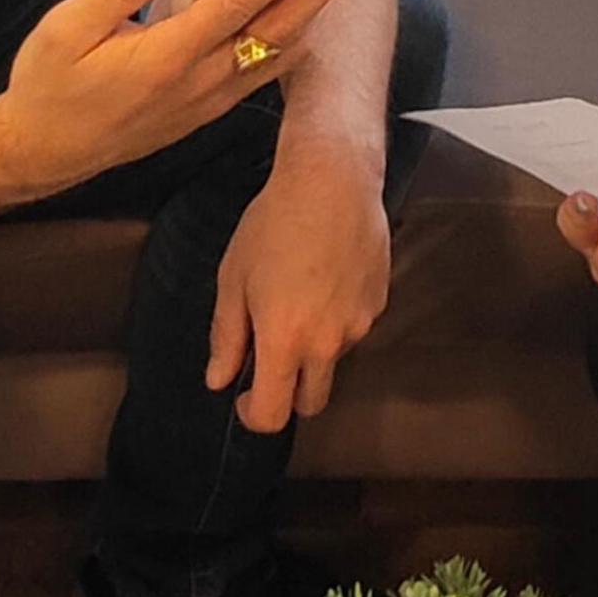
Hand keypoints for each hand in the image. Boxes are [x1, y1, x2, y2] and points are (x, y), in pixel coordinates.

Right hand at [0, 0, 373, 194]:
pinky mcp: (205, 110)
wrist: (42, 152)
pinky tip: (299, 20)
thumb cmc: (49, 88)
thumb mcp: (67, 28)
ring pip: (276, 55)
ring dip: (310, 12)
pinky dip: (288, 42)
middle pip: (277, 30)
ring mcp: (207, 101)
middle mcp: (199, 83)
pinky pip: (260, 73)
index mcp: (166, 58)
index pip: (238, 7)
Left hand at [208, 156, 390, 432]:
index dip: (252, 416)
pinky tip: (323, 280)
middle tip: (269, 357)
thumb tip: (219, 379)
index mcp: (285, 341)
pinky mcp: (378, 303)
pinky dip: (335, 321)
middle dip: (288, 393)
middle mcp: (327, 343)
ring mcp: (358, 325)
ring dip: (313, 351)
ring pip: (333, 362)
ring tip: (298, 299)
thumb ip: (227, 337)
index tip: (242, 395)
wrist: (333, 181)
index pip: (273, 414)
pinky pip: (352, 329)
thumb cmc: (274, 224)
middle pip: (311, 402)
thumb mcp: (233, 279)